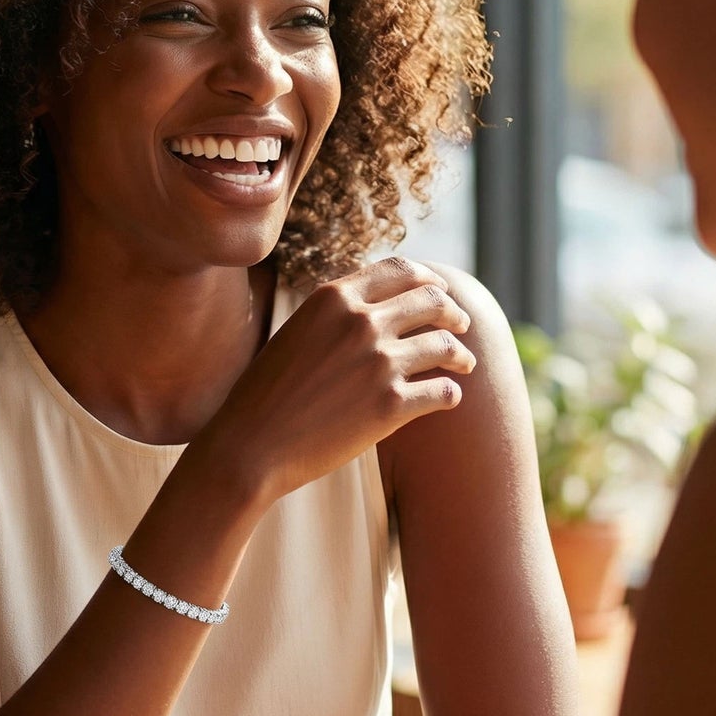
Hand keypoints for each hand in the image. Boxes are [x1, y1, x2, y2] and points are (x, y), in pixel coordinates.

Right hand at [209, 257, 475, 501]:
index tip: (441, 291)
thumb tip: (375, 305)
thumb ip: (335, 314)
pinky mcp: (392, 406)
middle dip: (453, 312)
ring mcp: (379, 363)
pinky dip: (451, 393)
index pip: (402, 270)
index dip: (429, 279)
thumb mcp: (296, 333)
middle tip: (461, 324)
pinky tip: (448, 398)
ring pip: (446, 345)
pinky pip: (444, 391)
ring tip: (464, 364)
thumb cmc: (265, 394)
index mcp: (334, 298)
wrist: (250, 446)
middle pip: (432, 300)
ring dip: (461, 354)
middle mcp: (361, 322)